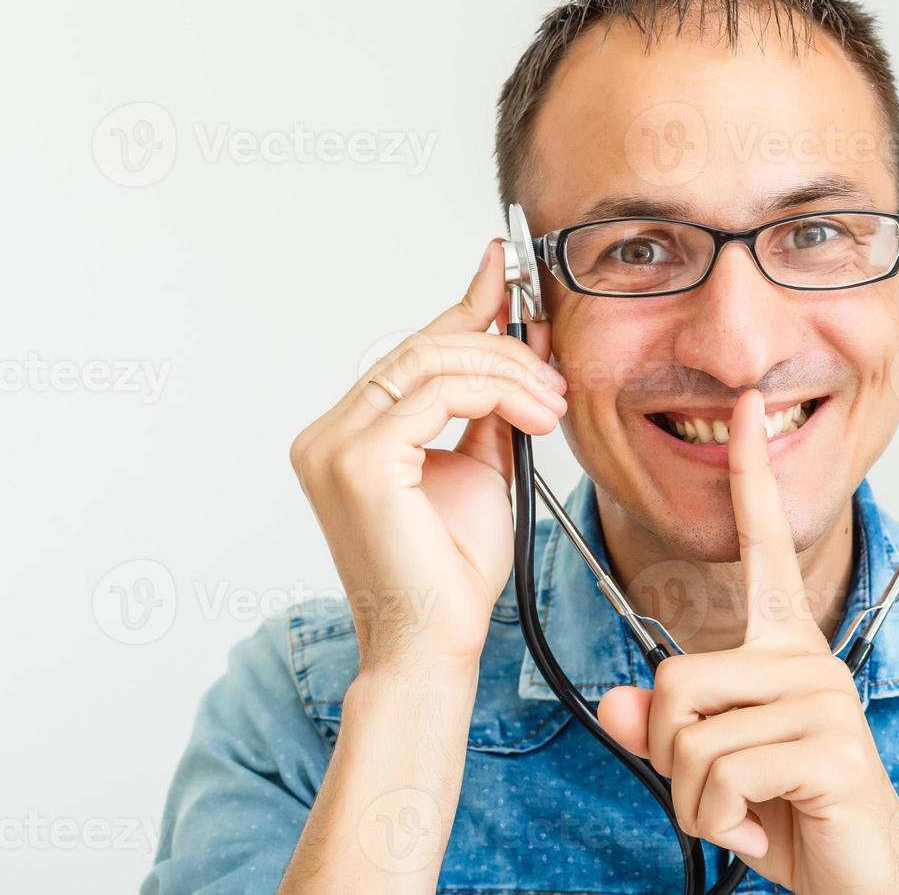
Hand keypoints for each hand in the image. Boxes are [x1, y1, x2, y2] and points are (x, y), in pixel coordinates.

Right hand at [288, 240, 565, 675]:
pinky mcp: (359, 460)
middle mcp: (329, 432)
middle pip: (424, 346)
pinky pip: (437, 393)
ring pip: (432, 360)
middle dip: (500, 341)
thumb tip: (522, 343)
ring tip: (551, 402)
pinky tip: (535, 416)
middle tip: (553, 364)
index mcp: (350, 432)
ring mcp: (335, 444)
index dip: (465, 306)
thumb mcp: (483, 468)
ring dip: (508, 370)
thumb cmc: (452, 570)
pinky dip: (497, 393)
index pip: (412, 350)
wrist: (434, 641)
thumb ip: (490, 406)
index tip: (507, 273)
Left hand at [597, 390, 898, 893]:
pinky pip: (720, 773)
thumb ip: (663, 731)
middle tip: (719, 795)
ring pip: (689, 731)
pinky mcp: (830, 744)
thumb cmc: (794, 816)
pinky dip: (719, 821)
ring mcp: (822, 697)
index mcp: (783, 649)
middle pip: (674, 678)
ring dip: (695, 798)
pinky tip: (764, 830)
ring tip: (747, 814)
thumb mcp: (712, 771)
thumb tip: (618, 704)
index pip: (763, 546)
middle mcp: (806, 658)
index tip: (744, 408)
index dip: (750, 477)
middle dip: (670, 757)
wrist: (866, 881)